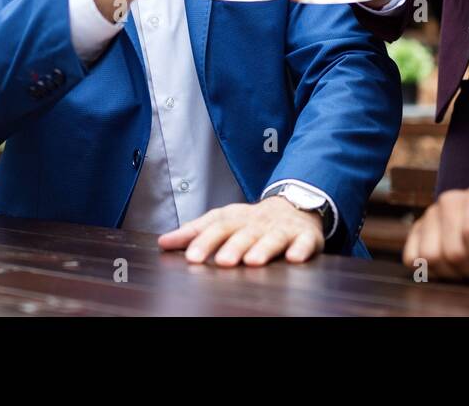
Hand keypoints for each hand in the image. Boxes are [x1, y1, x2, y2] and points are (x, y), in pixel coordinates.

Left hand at [158, 197, 324, 266]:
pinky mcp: (306, 236)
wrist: (296, 205)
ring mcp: (283, 228)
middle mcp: (258, 221)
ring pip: (273, 237)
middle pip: (244, 232)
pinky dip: (301, 249)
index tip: (191, 257)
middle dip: (233, 246)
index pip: (218, 225)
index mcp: (236, 217)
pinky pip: (305, 242)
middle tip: (222, 262)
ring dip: (263, 248)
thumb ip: (194, 232)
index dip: (204, 240)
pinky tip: (294, 258)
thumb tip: (163, 243)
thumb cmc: (253, 220)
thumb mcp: (223, 221)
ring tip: (253, 261)